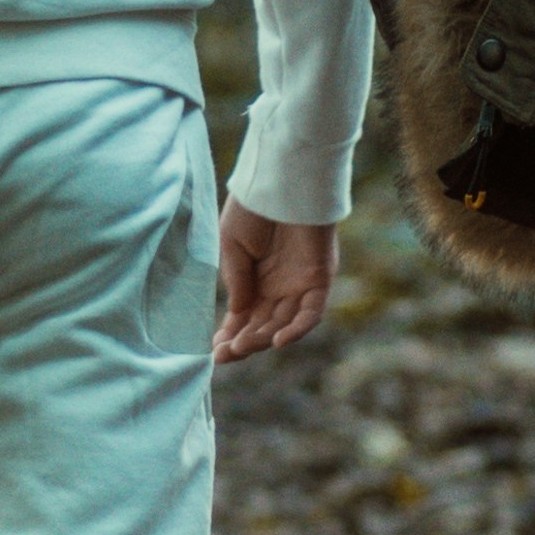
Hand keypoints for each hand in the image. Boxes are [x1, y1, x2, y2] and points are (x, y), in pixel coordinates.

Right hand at [213, 207, 334, 362]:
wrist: (281, 179)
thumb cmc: (253, 207)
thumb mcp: (231, 244)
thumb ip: (236, 279)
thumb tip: (238, 314)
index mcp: (255, 278)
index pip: (244, 317)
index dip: (230, 335)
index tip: (214, 352)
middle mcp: (278, 286)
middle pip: (263, 325)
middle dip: (243, 342)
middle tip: (224, 354)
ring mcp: (299, 285)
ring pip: (283, 324)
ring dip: (263, 338)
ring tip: (241, 347)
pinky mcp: (319, 279)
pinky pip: (311, 312)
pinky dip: (296, 329)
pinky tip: (276, 341)